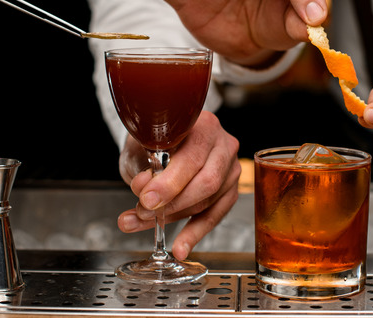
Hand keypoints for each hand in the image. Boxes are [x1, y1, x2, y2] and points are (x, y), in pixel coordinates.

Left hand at [116, 111, 240, 259]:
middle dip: (172, 203)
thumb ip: (143, 165)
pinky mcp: (230, 191)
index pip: (193, 157)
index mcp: (205, 125)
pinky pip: (214, 216)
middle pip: (207, 182)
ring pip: (209, 201)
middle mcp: (223, 145)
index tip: (146, 198)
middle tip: (144, 212)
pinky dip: (194, 233)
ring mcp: (230, 169)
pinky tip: (180, 247)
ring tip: (142, 222)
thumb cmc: (156, 138)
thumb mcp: (142, 144)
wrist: (166, 139)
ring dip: (173, 217)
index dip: (169, 182)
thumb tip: (145, 189)